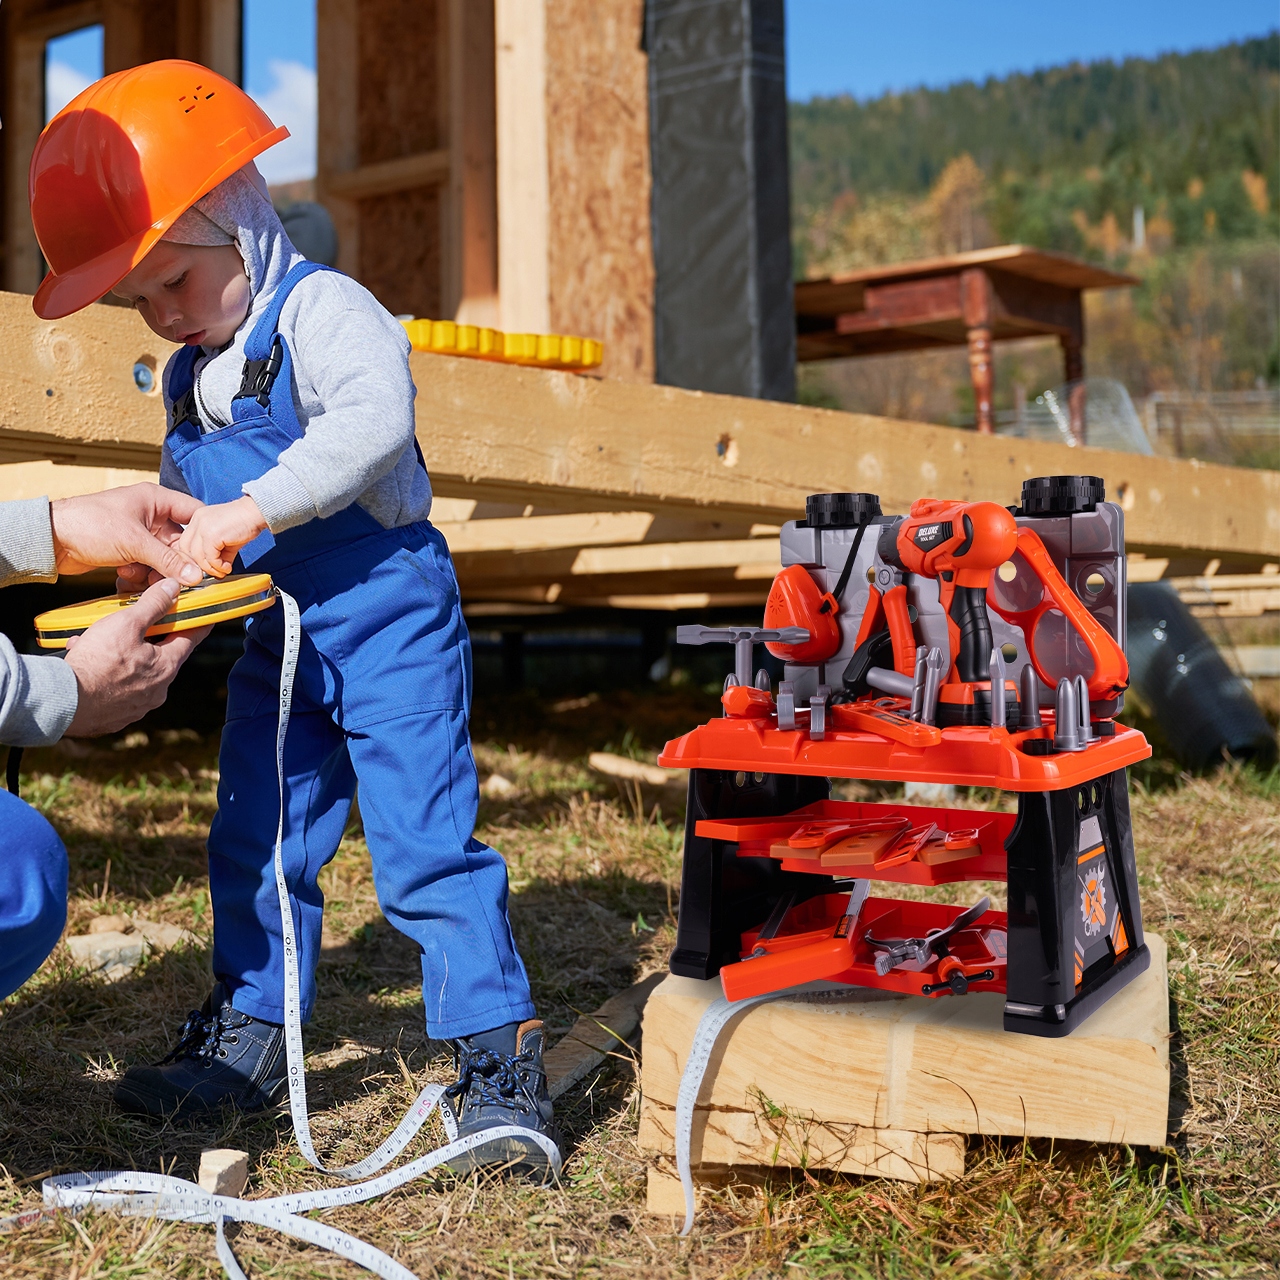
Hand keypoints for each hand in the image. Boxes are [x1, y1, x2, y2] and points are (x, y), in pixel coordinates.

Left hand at [51, 484, 203, 585]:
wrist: (51, 539)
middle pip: (180, 542)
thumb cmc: (89, 525)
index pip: (194, 513)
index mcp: (156, 500)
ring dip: (156, 570)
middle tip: (176, 577)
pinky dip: (141, 573)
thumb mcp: (135, 542)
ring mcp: (139, 533)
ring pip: (164, 557)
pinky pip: (148, 564)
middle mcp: (151, 515)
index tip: (212, 556)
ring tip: (139, 574)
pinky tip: (124, 573)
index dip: (204, 534)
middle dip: (177, 561)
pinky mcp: (128, 550)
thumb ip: (169, 560)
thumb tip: (196, 577)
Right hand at [63, 579, 212, 736]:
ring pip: (137, 670)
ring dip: (121, 654)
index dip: (197, 621)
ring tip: (98, 642)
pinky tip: (88, 661)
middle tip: (136, 623)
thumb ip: (153, 604)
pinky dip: (107, 673)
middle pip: (162, 654)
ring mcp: (139, 704)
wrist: (65, 701)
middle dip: (148, 636)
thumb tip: (172, 587)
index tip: (202, 613)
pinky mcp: (118, 714)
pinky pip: (118, 687)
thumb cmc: (97, 663)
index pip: (192, 638)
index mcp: (167, 667)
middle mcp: (159, 689)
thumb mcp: (127, 623)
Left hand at [175, 496, 267, 578]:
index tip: (206, 567)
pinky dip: (218, 566)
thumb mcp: (228, 539)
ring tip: (223, 570)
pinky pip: (210, 557)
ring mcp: (203, 526)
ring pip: (196, 555)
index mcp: (198, 519)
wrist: (256, 512)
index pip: (186, 543)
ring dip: (210, 568)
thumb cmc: (246, 522)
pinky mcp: (212, 534)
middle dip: (198, 564)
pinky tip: (227, 567)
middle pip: (186, 549)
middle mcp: (197, 520)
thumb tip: (219, 570)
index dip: (194, 559)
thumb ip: (220, 554)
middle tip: (213, 571)